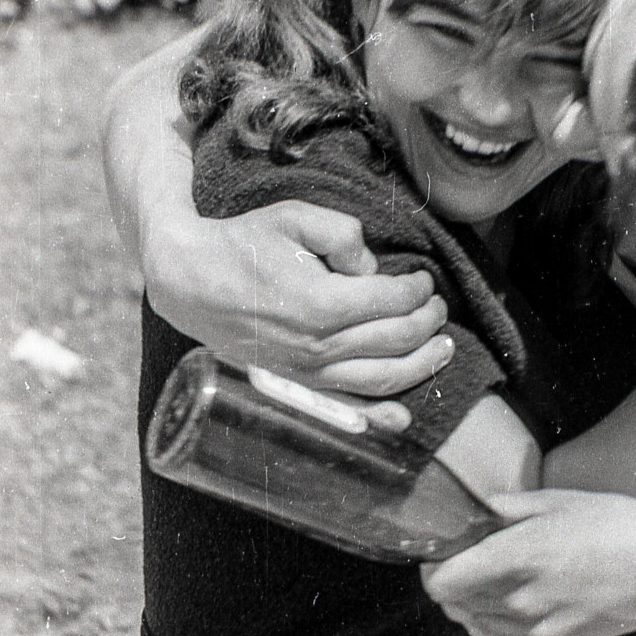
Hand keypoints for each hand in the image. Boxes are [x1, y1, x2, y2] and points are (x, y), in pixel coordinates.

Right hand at [142, 198, 453, 394]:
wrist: (191, 282)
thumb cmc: (243, 244)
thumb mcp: (294, 217)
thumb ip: (344, 234)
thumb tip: (373, 266)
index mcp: (323, 302)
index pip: (394, 300)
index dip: (418, 288)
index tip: (423, 278)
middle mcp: (319, 344)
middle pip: (397, 338)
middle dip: (428, 321)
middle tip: (438, 305)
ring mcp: (308, 369)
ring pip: (383, 377)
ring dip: (422, 364)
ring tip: (443, 347)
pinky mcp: (298, 382)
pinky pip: (348, 404)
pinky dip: (381, 414)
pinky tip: (404, 418)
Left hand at [420, 489, 635, 635]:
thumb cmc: (615, 524)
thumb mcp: (558, 501)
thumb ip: (508, 508)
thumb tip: (478, 511)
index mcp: (518, 558)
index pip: (443, 581)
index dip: (434, 566)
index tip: (441, 551)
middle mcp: (521, 602)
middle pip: (455, 603)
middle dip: (451, 581)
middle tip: (464, 561)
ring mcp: (537, 633)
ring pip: (474, 625)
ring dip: (470, 604)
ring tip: (485, 581)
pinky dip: (491, 628)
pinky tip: (502, 607)